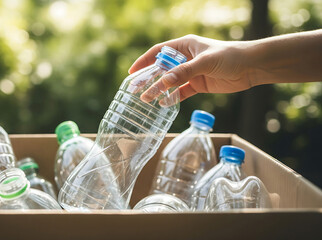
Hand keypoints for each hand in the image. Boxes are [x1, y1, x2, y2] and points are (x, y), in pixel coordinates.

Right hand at [129, 35, 253, 101]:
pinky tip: (163, 104)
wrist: (251, 67)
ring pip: (170, 82)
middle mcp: (186, 58)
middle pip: (161, 68)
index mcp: (185, 46)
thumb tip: (163, 82)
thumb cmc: (230, 56)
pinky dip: (172, 98)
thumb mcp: (205, 62)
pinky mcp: (198, 84)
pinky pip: (181, 92)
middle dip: (148, 78)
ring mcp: (191, 72)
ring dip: (158, 90)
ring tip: (146, 100)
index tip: (132, 71)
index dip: (144, 60)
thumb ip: (184, 72)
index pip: (158, 51)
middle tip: (135, 89)